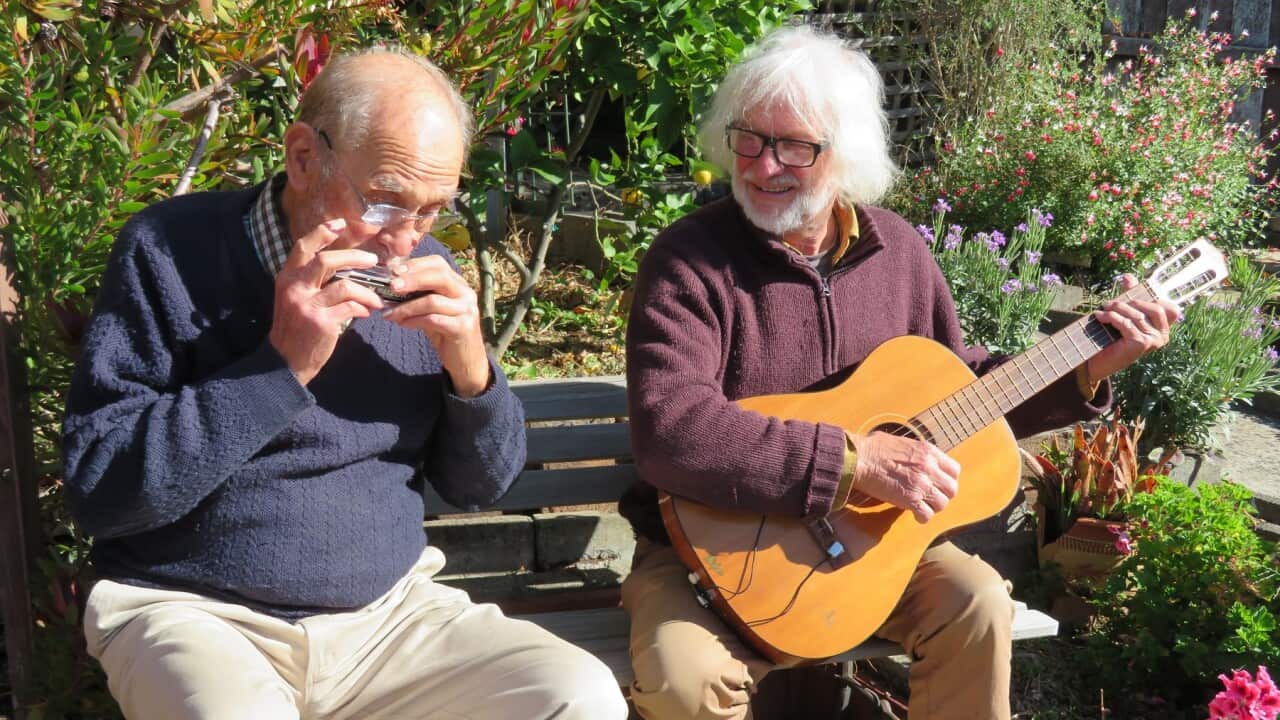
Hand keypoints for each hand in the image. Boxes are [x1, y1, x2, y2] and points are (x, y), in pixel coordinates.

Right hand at [268, 218, 383, 385]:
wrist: (285, 362)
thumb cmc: (296, 329)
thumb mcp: (295, 299)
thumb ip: (313, 282)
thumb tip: (347, 267)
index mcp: (287, 278)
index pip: (304, 247)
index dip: (322, 232)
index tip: (340, 223)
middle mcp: (294, 287)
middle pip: (327, 261)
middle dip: (355, 257)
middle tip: (373, 261)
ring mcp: (307, 304)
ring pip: (345, 285)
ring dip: (367, 291)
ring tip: (376, 299)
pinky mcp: (320, 322)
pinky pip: (350, 307)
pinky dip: (363, 308)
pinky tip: (366, 313)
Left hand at [380, 256, 490, 396]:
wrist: (466, 360)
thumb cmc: (445, 332)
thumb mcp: (432, 310)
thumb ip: (418, 296)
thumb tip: (391, 285)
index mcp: (458, 284)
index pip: (438, 263)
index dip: (415, 265)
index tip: (394, 270)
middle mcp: (465, 293)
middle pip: (438, 276)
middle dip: (412, 279)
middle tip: (391, 286)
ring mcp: (466, 310)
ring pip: (432, 300)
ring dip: (406, 306)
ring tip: (390, 314)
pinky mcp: (463, 328)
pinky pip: (433, 320)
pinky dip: (414, 320)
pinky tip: (402, 324)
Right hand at [849, 431, 960, 522]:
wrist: (858, 459)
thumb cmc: (872, 448)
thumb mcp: (901, 442)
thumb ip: (915, 452)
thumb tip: (913, 457)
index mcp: (928, 452)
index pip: (954, 470)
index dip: (948, 479)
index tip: (938, 483)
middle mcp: (929, 468)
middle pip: (951, 489)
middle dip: (942, 495)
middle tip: (931, 497)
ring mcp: (921, 484)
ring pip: (942, 504)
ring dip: (932, 507)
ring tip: (922, 506)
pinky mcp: (910, 499)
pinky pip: (926, 515)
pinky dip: (922, 518)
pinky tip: (915, 515)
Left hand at [1085, 274, 1181, 383]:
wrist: (1098, 362)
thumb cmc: (1111, 338)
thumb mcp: (1123, 315)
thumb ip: (1129, 296)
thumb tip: (1128, 276)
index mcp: (1163, 328)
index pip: (1169, 307)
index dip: (1151, 296)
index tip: (1129, 289)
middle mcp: (1163, 336)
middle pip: (1153, 307)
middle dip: (1130, 301)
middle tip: (1109, 303)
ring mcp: (1154, 341)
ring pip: (1136, 315)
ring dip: (1116, 309)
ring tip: (1102, 309)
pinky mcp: (1141, 344)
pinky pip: (1126, 323)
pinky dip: (1111, 317)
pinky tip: (1099, 317)